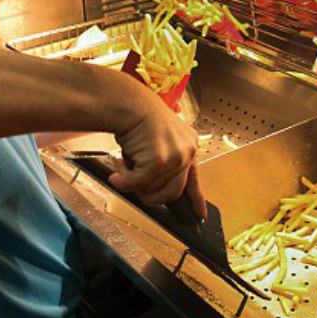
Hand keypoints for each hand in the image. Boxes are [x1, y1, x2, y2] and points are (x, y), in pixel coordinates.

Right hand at [107, 80, 205, 218]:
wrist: (128, 102)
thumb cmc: (138, 117)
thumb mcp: (157, 140)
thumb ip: (162, 162)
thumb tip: (152, 189)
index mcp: (189, 144)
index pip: (195, 178)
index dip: (196, 199)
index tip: (199, 215)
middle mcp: (188, 150)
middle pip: (173, 192)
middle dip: (150, 194)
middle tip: (134, 186)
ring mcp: (176, 156)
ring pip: (154, 190)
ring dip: (134, 185)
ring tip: (123, 168)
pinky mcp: (160, 160)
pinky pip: (140, 184)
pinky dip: (124, 182)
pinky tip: (117, 174)